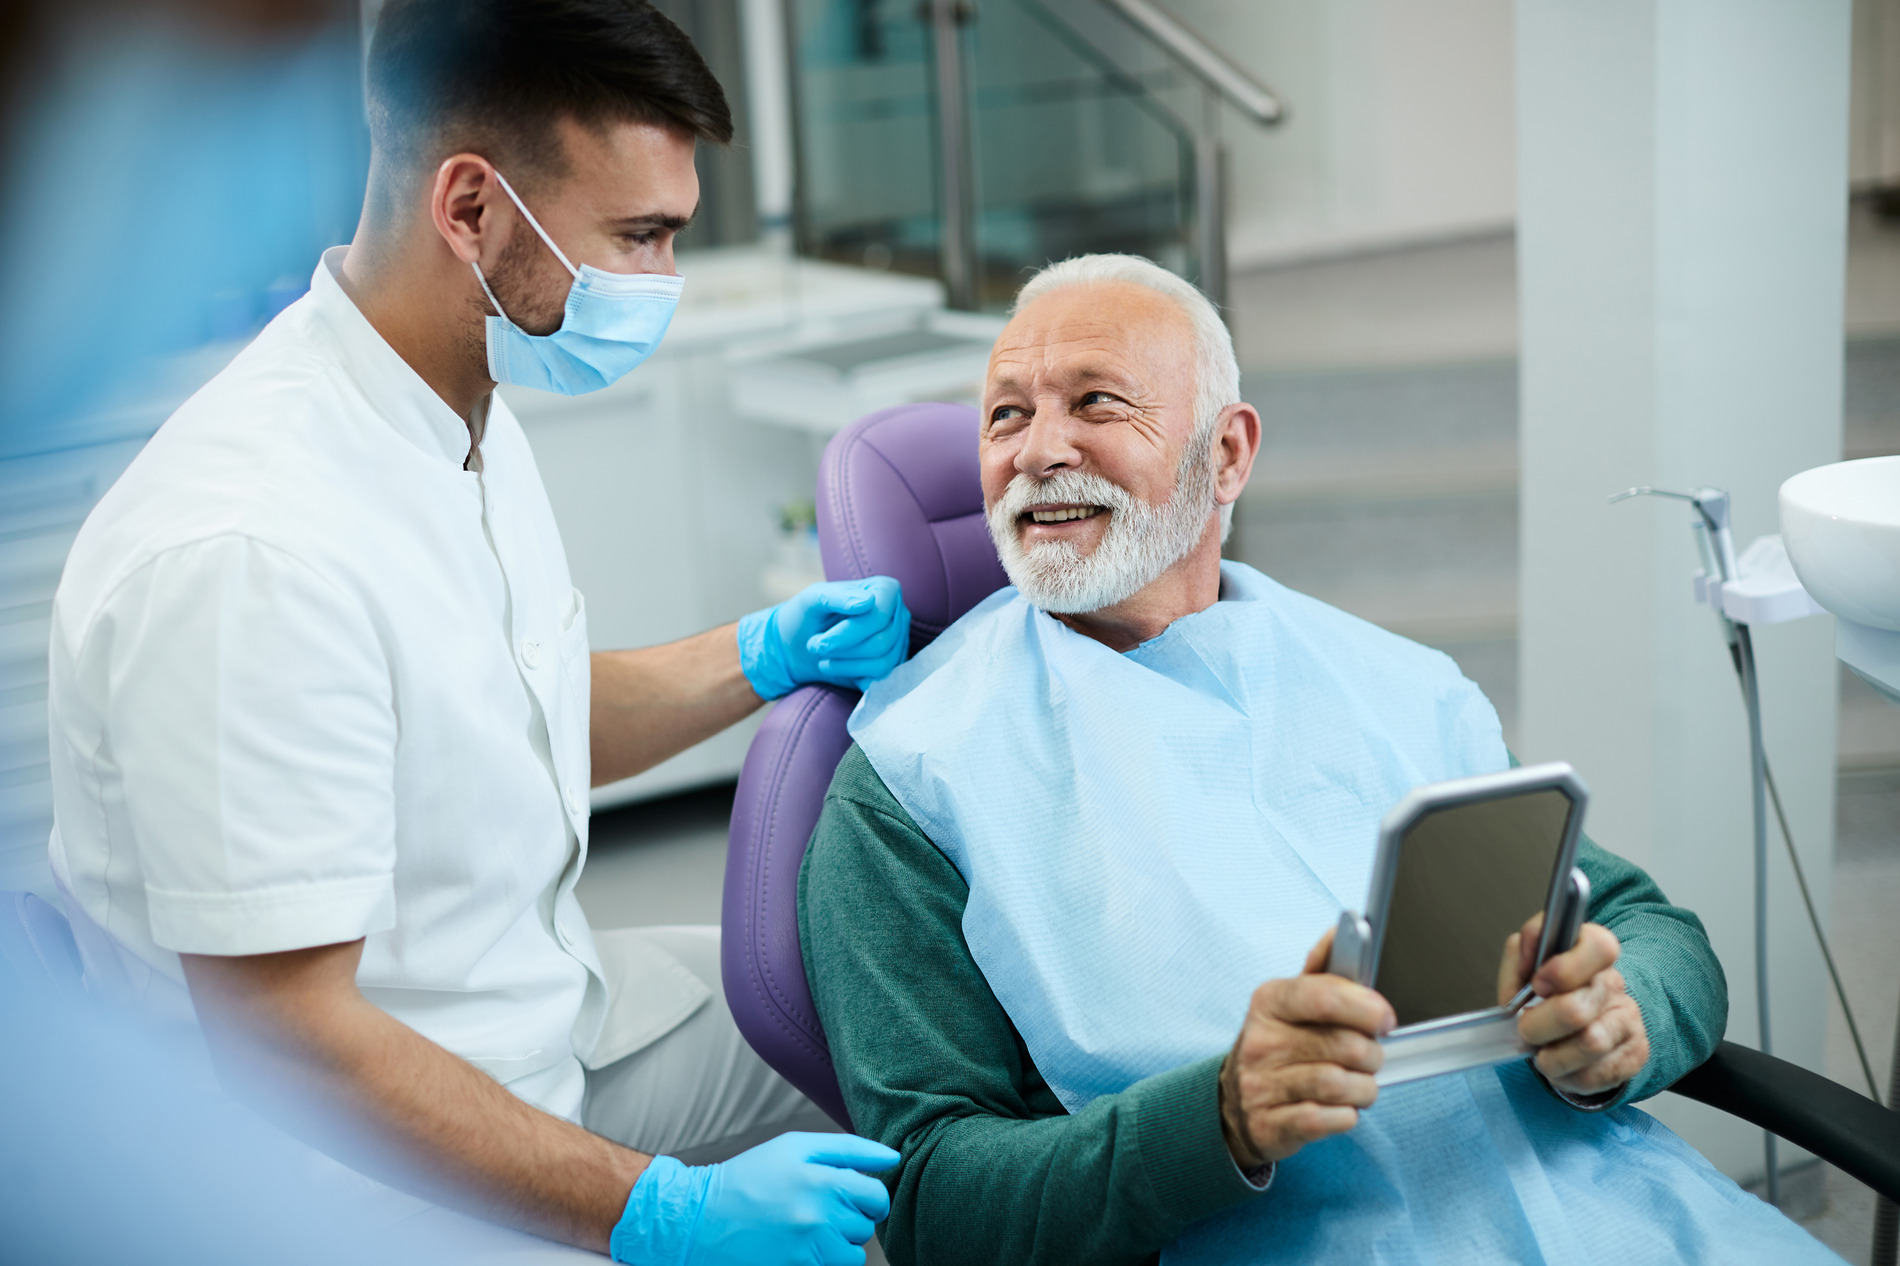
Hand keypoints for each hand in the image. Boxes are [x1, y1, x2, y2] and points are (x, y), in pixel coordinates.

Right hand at [611, 1132, 899, 1265]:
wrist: (701, 1220)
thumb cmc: (750, 1177)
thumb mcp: (794, 1147)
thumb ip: (848, 1149)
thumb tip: (891, 1158)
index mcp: (821, 1179)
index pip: (876, 1194)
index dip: (870, 1196)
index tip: (854, 1196)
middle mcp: (818, 1216)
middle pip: (866, 1226)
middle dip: (851, 1218)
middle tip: (822, 1210)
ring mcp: (807, 1250)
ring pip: (854, 1255)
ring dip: (840, 1245)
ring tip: (811, 1231)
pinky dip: (824, 1262)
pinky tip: (802, 1249)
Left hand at [737, 578, 910, 699]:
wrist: (798, 644)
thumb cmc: (807, 615)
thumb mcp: (813, 598)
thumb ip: (838, 596)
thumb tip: (868, 602)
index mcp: (886, 590)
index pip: (879, 616)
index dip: (849, 633)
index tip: (821, 640)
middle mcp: (898, 615)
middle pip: (880, 642)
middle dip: (841, 649)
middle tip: (815, 646)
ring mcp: (898, 642)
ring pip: (882, 663)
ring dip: (844, 665)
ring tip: (823, 658)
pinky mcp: (892, 665)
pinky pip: (881, 678)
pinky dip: (852, 675)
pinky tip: (837, 667)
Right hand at [1218, 928, 1394, 1168]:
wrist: (1235, 1103)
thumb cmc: (1278, 1046)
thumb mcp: (1291, 1003)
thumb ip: (1322, 971)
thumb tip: (1340, 930)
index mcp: (1270, 1001)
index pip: (1323, 996)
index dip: (1364, 1006)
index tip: (1385, 1018)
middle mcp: (1261, 1041)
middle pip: (1344, 1046)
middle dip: (1372, 1055)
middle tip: (1371, 1056)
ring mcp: (1262, 1084)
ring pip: (1341, 1085)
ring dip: (1364, 1089)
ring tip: (1359, 1085)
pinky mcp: (1270, 1123)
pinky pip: (1330, 1120)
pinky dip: (1346, 1116)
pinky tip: (1340, 1108)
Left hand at [1500, 914, 1649, 1098]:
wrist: (1572, 1028)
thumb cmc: (1545, 996)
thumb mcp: (1524, 967)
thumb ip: (1522, 952)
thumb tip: (1530, 945)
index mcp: (1591, 952)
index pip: (1598, 946)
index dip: (1563, 969)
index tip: (1537, 985)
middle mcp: (1614, 984)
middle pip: (1578, 1009)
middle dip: (1538, 1026)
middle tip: (1526, 1029)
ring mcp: (1629, 1019)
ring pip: (1590, 1044)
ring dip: (1553, 1057)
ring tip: (1543, 1053)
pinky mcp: (1635, 1054)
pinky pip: (1597, 1074)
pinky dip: (1569, 1077)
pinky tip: (1562, 1066)